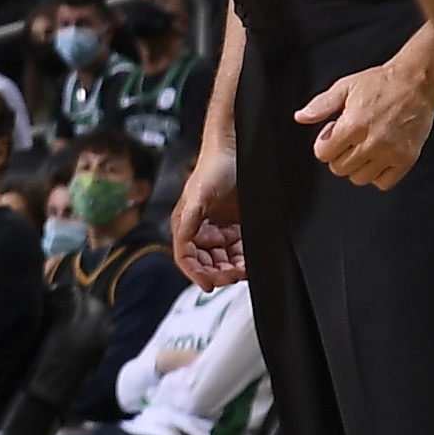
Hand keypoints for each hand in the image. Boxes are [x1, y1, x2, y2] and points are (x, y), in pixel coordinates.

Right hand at [170, 136, 245, 287]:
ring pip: (223, 259)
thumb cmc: (214, 167)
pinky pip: (239, 250)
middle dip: (218, 272)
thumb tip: (183, 242)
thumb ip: (188, 219)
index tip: (209, 285)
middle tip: (233, 275)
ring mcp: (220, 228)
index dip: (196, 274)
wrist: (237, 150)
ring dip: (232, 268)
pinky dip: (244, 258)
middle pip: (206, 263)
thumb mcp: (198, 195)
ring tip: (244, 269)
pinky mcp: (237, 226)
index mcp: (186, 224)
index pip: (186, 258)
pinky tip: (250, 259)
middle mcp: (201, 229)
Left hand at [299, 49, 433, 189]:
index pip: (323, 154)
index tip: (335, 131)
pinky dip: (378, 175)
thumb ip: (321, 105)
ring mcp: (392, 153)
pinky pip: (384, 183)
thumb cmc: (379, 83)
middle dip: (339, 155)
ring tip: (364, 147)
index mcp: (353, 125)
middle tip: (351, 138)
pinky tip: (378, 157)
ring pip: (360, 179)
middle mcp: (373, 142)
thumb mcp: (344, 87)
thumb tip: (300, 118)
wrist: (416, 84)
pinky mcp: (408, 159)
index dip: (325, 143)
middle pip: (339, 169)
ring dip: (357, 167)